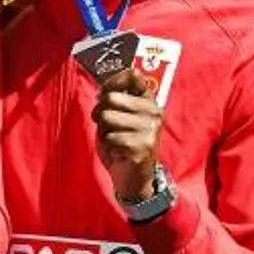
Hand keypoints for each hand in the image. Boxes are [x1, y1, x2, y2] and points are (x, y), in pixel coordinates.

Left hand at [92, 67, 162, 202]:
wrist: (132, 178)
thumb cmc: (121, 145)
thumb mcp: (116, 118)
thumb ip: (111, 102)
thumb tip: (101, 91)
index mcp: (148, 101)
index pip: (132, 75)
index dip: (111, 82)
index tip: (101, 95)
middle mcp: (154, 111)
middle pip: (112, 97)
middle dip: (100, 112)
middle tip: (104, 125)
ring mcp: (151, 128)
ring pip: (108, 117)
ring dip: (104, 131)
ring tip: (115, 140)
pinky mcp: (144, 145)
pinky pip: (111, 137)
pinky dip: (108, 145)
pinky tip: (119, 152)